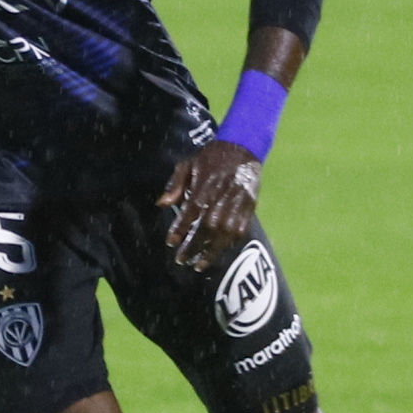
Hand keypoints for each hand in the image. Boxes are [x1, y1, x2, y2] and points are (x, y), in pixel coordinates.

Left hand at [158, 141, 262, 270]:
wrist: (243, 148)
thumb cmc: (211, 157)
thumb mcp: (188, 164)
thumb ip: (175, 184)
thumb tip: (161, 204)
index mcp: (204, 187)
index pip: (190, 214)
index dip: (180, 230)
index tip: (171, 243)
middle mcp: (222, 198)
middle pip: (207, 229)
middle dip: (194, 247)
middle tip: (182, 260)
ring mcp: (238, 204)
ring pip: (225, 235)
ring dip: (212, 252)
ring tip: (201, 265)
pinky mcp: (250, 207)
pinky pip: (241, 231)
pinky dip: (230, 244)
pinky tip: (221, 252)